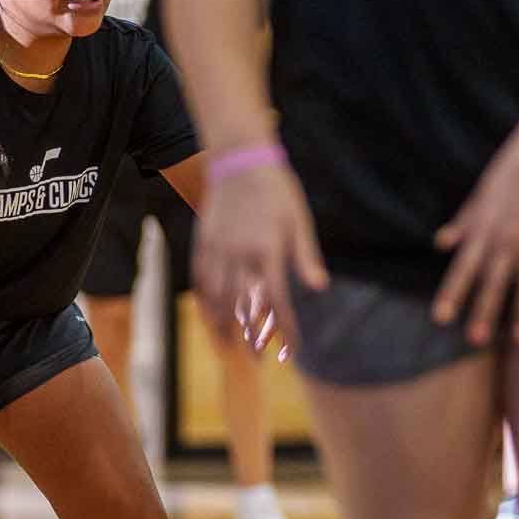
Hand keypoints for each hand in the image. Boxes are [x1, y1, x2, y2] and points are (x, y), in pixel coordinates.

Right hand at [194, 160, 327, 353]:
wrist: (240, 158)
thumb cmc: (278, 190)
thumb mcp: (299, 221)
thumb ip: (306, 257)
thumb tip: (319, 287)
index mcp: (269, 250)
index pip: (277, 300)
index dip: (284, 327)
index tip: (290, 348)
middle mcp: (240, 253)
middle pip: (243, 304)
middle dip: (251, 335)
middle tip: (256, 359)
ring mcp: (218, 248)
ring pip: (217, 296)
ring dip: (223, 323)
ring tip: (228, 345)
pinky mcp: (203, 241)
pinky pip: (200, 277)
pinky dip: (204, 300)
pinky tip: (210, 315)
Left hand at [432, 115, 518, 344]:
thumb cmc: (509, 170)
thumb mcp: (479, 197)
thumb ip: (462, 224)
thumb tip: (441, 243)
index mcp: (483, 231)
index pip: (463, 268)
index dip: (451, 293)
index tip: (440, 318)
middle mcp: (507, 240)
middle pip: (493, 282)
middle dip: (484, 310)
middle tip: (475, 339)